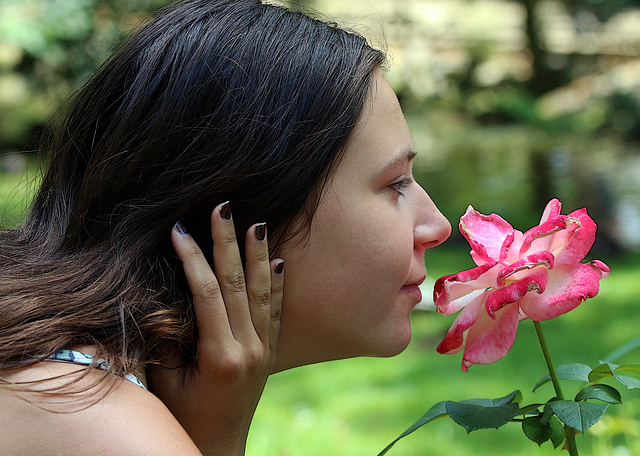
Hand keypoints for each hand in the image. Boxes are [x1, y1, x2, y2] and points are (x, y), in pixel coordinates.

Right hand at [148, 201, 283, 455]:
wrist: (219, 447)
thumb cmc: (184, 417)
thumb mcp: (166, 381)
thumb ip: (166, 340)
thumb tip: (165, 296)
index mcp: (221, 355)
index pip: (207, 294)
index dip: (193, 259)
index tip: (179, 230)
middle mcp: (249, 348)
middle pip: (238, 284)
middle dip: (229, 242)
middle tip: (224, 206)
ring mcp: (264, 349)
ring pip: (263, 292)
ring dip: (258, 255)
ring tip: (257, 222)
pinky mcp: (270, 351)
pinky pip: (276, 310)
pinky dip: (276, 283)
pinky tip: (279, 260)